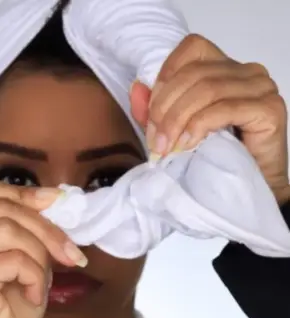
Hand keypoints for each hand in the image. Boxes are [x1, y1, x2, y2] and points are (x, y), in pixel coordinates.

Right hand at [0, 179, 85, 317]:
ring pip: (9, 230)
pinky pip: (14, 259)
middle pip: (1, 208)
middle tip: (71, 253)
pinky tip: (33, 296)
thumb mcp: (15, 253)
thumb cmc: (4, 307)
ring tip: (42, 281)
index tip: (56, 203)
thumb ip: (22, 223)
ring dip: (40, 255)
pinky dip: (35, 276)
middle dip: (45, 229)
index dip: (24, 193)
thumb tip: (52, 196)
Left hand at [130, 34, 289, 204]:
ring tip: (166, 146)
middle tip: (154, 139)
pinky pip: (224, 109)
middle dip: (164, 108)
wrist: (248, 183)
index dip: (166, 74)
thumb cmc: (215, 156)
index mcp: (223, 68)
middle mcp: (245, 71)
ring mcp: (259, 87)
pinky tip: (187, 144)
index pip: (191, 49)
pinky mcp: (268, 109)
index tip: (151, 111)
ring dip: (177, 120)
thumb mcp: (175, 129)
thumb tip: (136, 88)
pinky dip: (198, 126)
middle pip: (194, 73)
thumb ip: (155, 109)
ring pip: (207, 89)